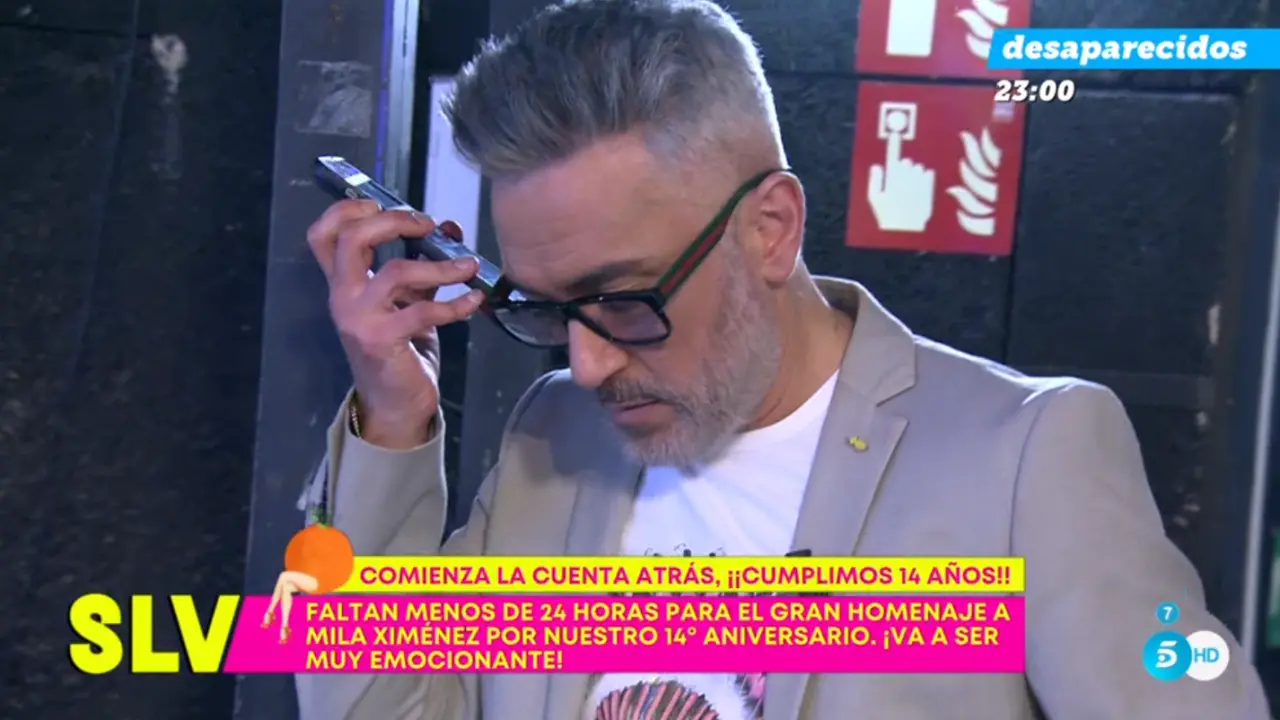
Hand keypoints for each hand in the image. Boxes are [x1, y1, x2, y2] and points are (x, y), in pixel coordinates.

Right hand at [307, 200, 482, 447]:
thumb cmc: (401, 349)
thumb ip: (423, 267)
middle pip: (351, 240)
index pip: (323, 235)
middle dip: (392, 222)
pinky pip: (423, 311)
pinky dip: (455, 303)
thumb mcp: (409, 302)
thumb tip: (450, 228)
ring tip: (467, 266)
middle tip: (425, 224)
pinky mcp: (382, 340)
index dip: (346, 210)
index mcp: (343, 284)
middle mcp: (342, 297)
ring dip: (439, 266)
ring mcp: (359, 319)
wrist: (396, 402)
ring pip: (394, 273)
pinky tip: (474, 299)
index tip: (382, 204)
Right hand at [867, 130, 935, 232]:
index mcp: (891, 181)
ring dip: (913, 174)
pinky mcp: (929, 190)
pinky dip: (923, 177)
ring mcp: (919, 185)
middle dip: (903, 169)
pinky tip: (919, 185)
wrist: (906, 231)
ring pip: (917, 168)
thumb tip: (878, 166)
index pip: (892, 158)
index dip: (893, 144)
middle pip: (906, 163)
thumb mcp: (874, 200)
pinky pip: (927, 174)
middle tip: (899, 181)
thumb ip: (874, 181)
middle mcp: (906, 181)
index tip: (894, 132)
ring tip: (908, 188)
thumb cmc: (887, 215)